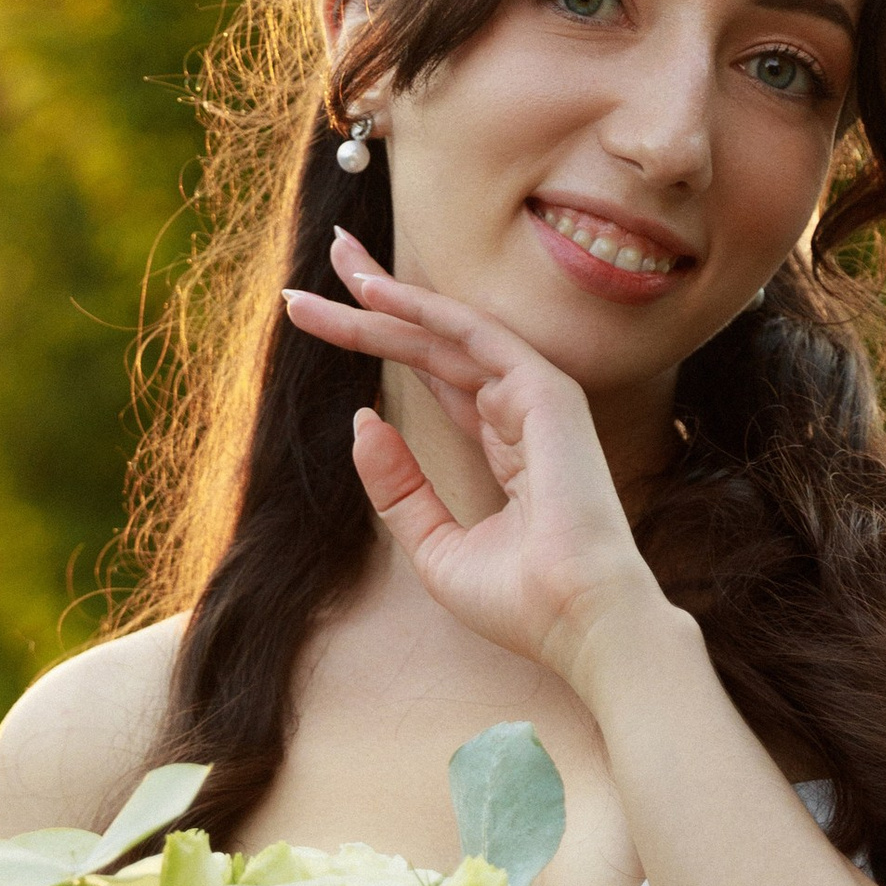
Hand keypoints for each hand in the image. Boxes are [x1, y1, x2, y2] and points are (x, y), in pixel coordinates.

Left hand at [282, 226, 663, 684]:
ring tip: (332, 264)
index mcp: (506, 446)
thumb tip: (363, 421)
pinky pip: (474, 336)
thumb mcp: (435, 546)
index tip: (322, 319)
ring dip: (385, 299)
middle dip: (373, 305)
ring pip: (444, 335)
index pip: (434, 376)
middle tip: (309, 284)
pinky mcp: (545, 392)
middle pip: (433, 343)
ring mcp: (536, 398)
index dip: (383, 342)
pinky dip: (424, 310)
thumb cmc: (519, 601)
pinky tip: (374, 293)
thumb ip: (398, 488)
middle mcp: (520, 413)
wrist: (576, 621)